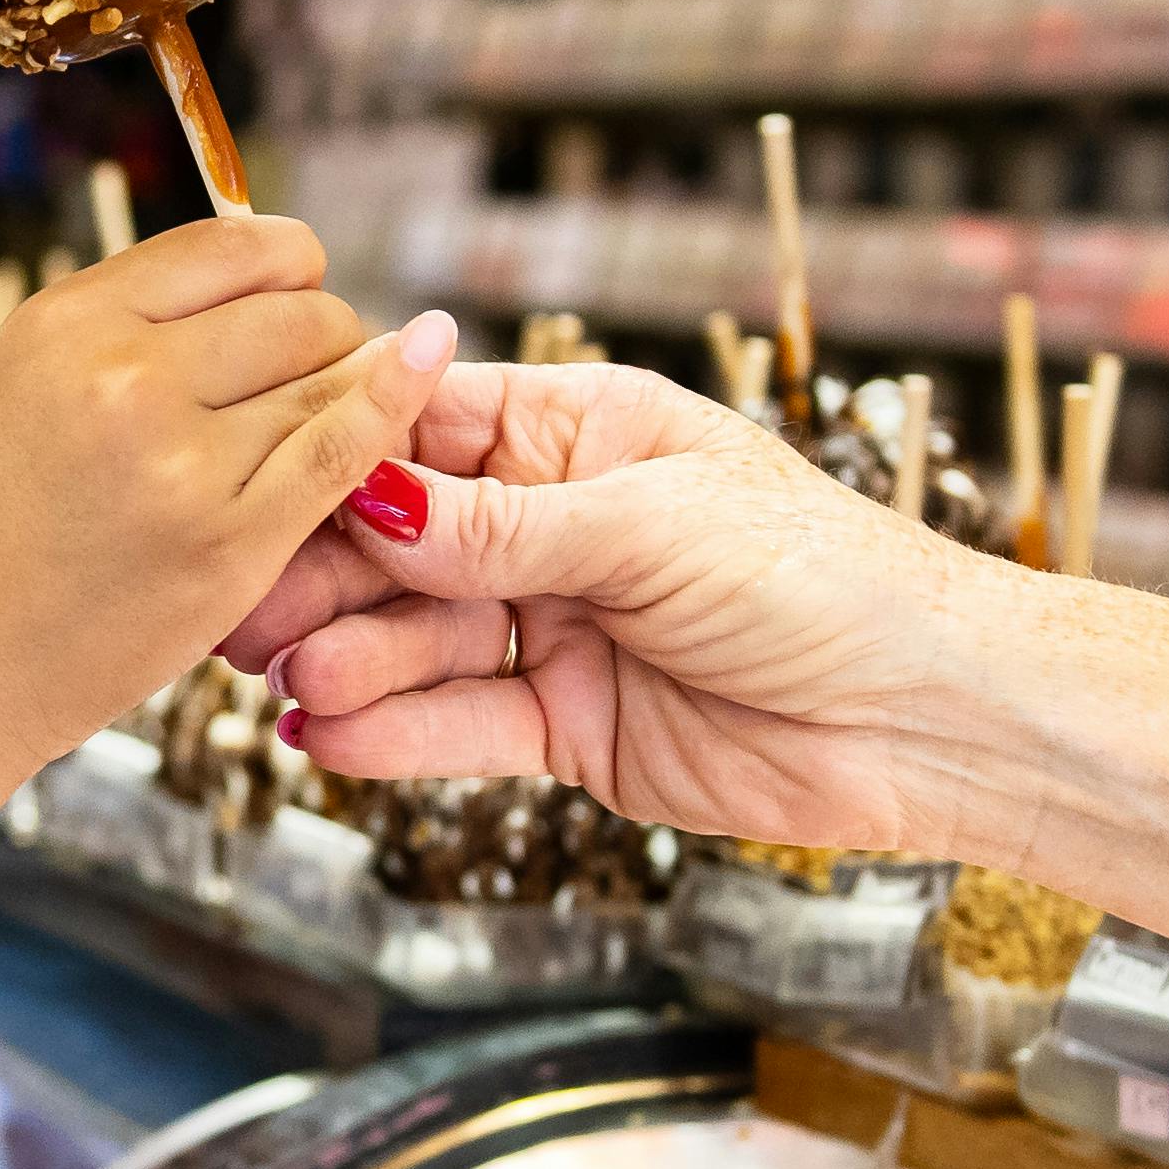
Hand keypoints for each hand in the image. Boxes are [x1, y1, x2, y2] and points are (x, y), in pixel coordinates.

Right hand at [0, 214, 459, 780]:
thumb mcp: (11, 390)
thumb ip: (117, 337)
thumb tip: (240, 287)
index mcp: (65, 323)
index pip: (232, 246)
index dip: (287, 264)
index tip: (297, 291)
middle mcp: (125, 376)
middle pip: (298, 309)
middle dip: (324, 334)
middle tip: (309, 380)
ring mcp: (182, 464)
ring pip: (330, 379)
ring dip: (347, 390)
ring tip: (319, 424)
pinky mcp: (228, 548)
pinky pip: (345, 453)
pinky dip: (392, 412)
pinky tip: (420, 376)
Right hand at [220, 359, 995, 852]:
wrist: (927, 716)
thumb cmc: (824, 579)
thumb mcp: (649, 528)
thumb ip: (499, 529)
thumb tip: (369, 499)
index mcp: (584, 436)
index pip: (430, 430)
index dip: (344, 459)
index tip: (259, 485)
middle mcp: (558, 527)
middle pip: (404, 544)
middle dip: (323, 575)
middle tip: (241, 609)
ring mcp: (559, 629)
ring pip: (420, 641)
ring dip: (349, 661)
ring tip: (287, 683)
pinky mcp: (570, 728)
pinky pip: (461, 727)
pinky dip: (394, 736)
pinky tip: (327, 738)